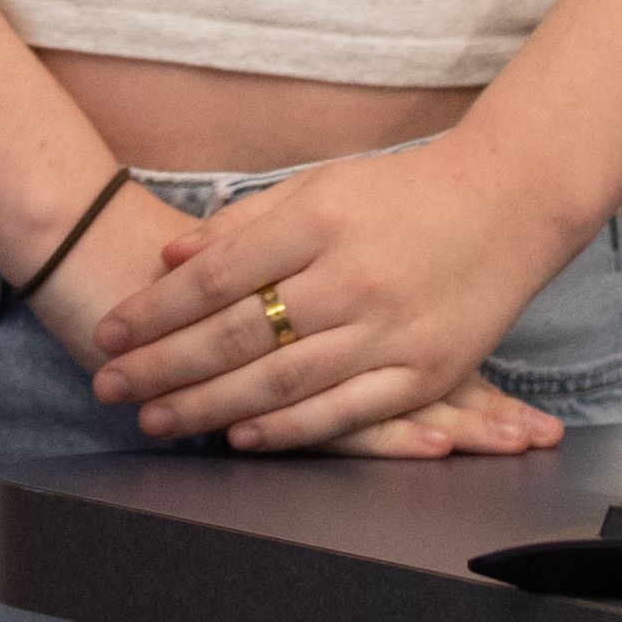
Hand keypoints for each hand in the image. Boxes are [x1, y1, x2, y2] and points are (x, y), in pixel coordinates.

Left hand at [87, 136, 580, 455]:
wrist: (511, 201)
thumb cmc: (406, 191)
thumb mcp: (322, 185)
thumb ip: (246, 224)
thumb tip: (171, 257)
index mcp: (321, 221)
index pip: (218, 274)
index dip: (157, 308)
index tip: (110, 330)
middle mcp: (351, 277)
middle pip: (238, 334)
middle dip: (163, 365)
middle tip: (109, 387)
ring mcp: (390, 330)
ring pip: (281, 381)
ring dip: (209, 406)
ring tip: (155, 420)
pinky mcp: (425, 369)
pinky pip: (345, 411)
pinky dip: (289, 429)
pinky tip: (240, 437)